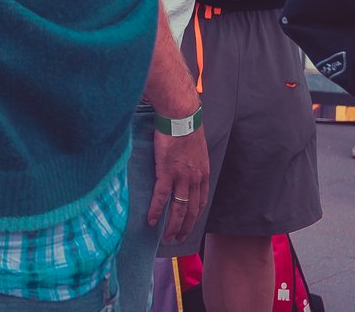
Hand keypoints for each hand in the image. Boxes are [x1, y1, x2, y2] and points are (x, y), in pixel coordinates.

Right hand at [148, 127, 208, 244]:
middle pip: (192, 210)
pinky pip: (161, 197)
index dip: (195, 214)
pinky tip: (152, 220)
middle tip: (178, 238)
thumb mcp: (195, 145)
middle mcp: (195, 179)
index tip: (190, 223)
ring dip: (174, 225)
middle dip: (186, 227)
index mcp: (203, 173)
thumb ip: (191, 158)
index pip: (201, 200)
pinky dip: (157, 211)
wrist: (181, 116)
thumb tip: (184, 159)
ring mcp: (182, 177)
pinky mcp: (166, 172)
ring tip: (168, 237)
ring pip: (179, 208)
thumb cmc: (185, 125)